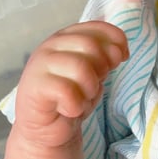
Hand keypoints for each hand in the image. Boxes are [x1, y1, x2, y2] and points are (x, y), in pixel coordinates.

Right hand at [14, 20, 127, 147]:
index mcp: (65, 38)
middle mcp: (50, 46)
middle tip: (92, 87)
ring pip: (81, 68)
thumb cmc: (69, 100)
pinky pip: (67, 92)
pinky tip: (69, 110)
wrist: (46, 130)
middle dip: (101, 69)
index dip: (115, 40)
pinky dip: (76, 106)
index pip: (95, 28)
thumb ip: (104, 59)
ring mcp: (40, 65)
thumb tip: (119, 51)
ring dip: (89, 90)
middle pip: (90, 46)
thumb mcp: (93, 75)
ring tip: (81, 100)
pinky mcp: (34, 87)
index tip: (123, 57)